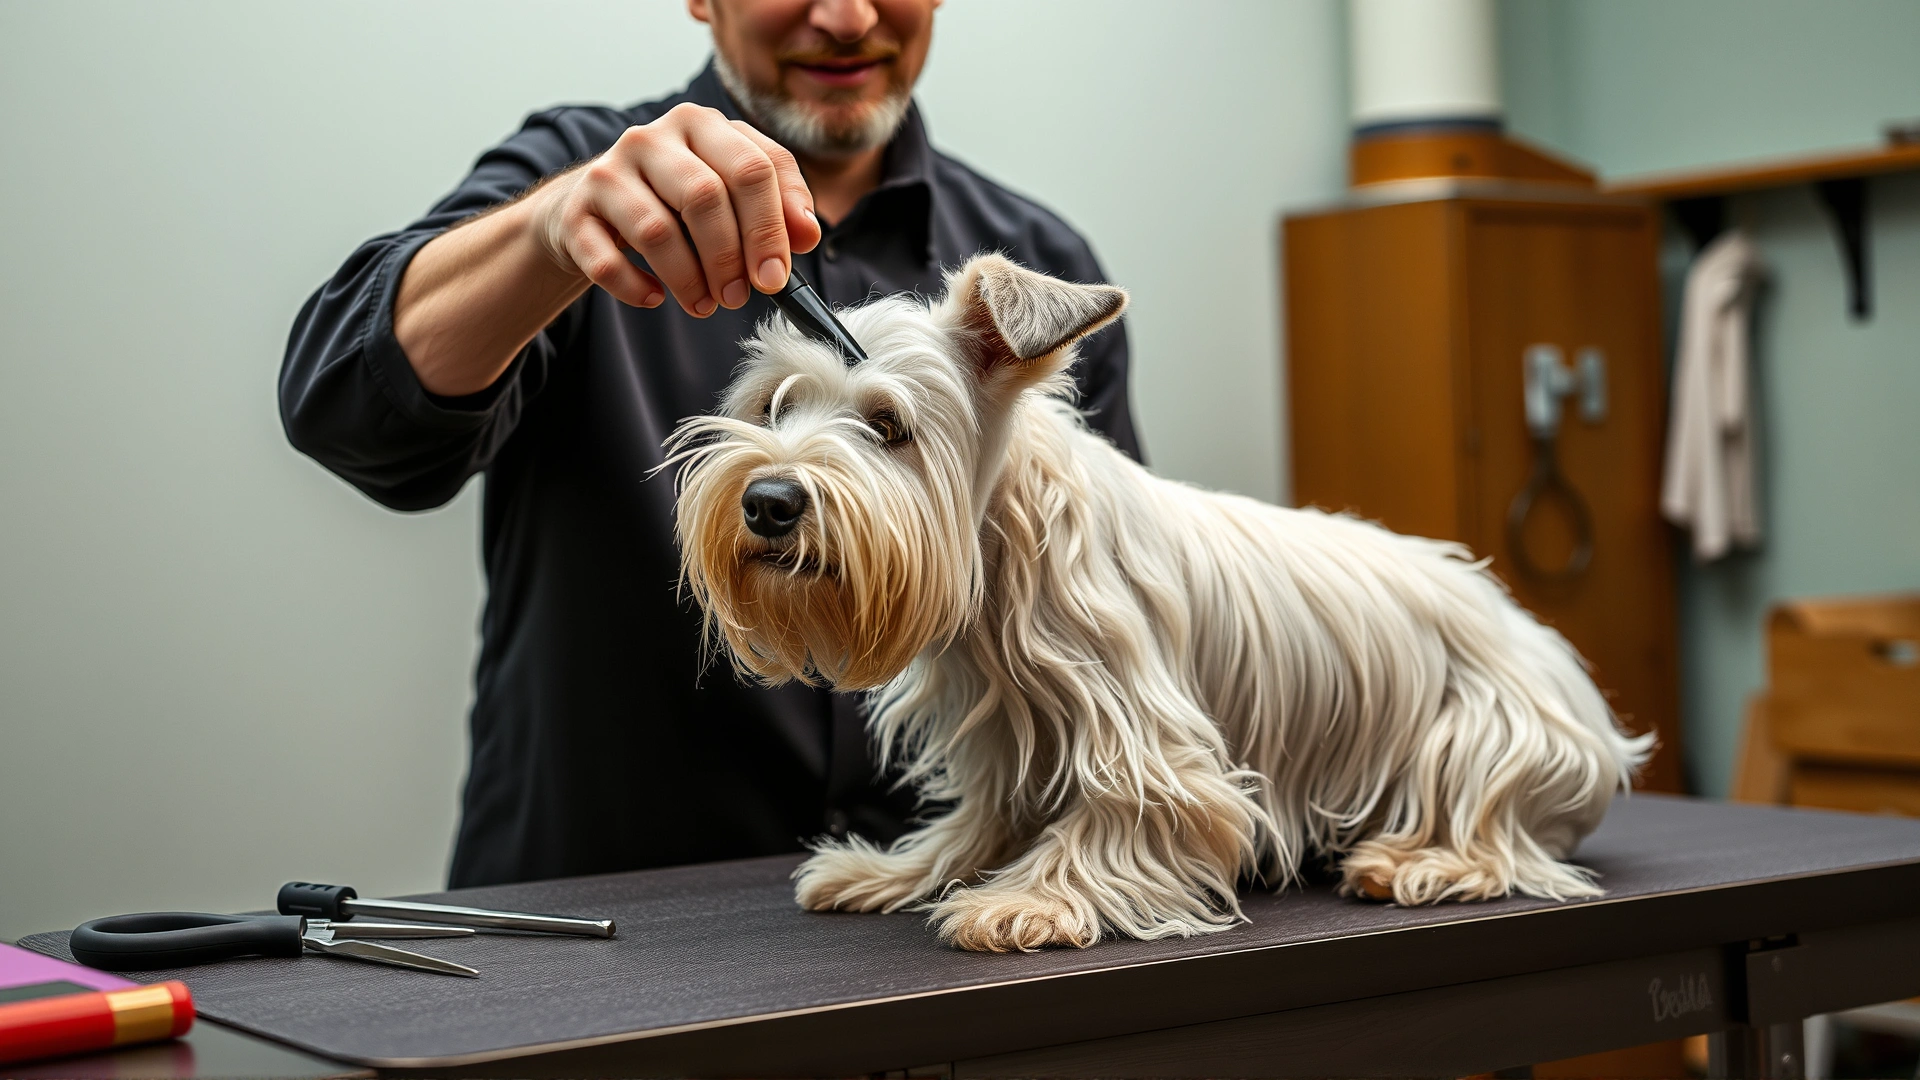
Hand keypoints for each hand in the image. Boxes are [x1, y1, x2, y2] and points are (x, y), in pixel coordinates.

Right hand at [529, 103, 821, 316]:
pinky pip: (607, 261)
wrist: (590, 207)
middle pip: (706, 196)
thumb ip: (775, 207)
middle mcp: (652, 137)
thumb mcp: (729, 194)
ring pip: (658, 231)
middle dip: (730, 257)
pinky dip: (637, 288)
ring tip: (705, 305)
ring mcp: (608, 172)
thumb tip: (808, 234)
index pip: (753, 168)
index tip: (776, 277)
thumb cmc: (673, 202)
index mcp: (702, 124)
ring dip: (689, 280)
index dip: (771, 228)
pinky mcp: (576, 212)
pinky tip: (655, 297)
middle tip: (738, 297)